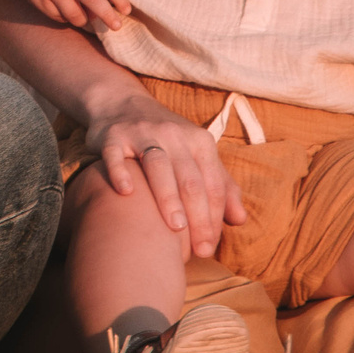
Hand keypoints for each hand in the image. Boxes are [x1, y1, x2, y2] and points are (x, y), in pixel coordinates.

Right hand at [9, 0, 132, 30]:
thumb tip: (104, 12)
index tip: (126, 10)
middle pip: (92, 0)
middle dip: (107, 15)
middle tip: (116, 26)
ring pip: (75, 15)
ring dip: (83, 20)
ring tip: (84, 16)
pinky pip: (58, 17)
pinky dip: (65, 16)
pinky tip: (63, 7)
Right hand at [85, 92, 247, 257]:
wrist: (122, 103)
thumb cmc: (166, 140)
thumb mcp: (198, 155)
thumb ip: (221, 186)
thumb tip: (240, 220)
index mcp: (200, 141)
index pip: (212, 184)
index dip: (214, 218)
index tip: (209, 248)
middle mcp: (174, 135)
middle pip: (190, 179)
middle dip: (197, 216)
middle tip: (198, 250)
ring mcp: (142, 133)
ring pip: (159, 166)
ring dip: (168, 197)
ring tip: (174, 228)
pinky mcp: (113, 135)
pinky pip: (116, 154)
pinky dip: (121, 172)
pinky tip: (126, 193)